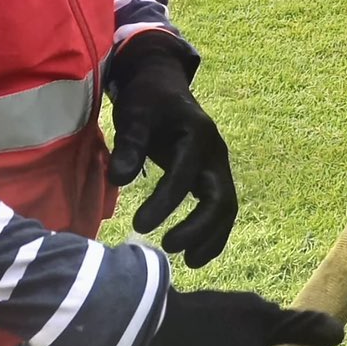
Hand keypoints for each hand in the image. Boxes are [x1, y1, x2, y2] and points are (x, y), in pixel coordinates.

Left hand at [107, 34, 237, 267]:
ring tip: (189, 262)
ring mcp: (218, 164)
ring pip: (227, 207)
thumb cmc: (146, 99)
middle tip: (169, 246)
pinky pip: (222, 207)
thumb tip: (119, 180)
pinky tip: (196, 253)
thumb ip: (129, 145)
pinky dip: (213, 232)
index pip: (185, 176)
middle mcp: (215, 152)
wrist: (162, 84)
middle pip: (221, 197)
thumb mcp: (134, 114)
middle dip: (199, 227)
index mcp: (198, 134)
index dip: (164, 203)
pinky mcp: (213, 175)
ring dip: (212, 236)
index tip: (139, 225)